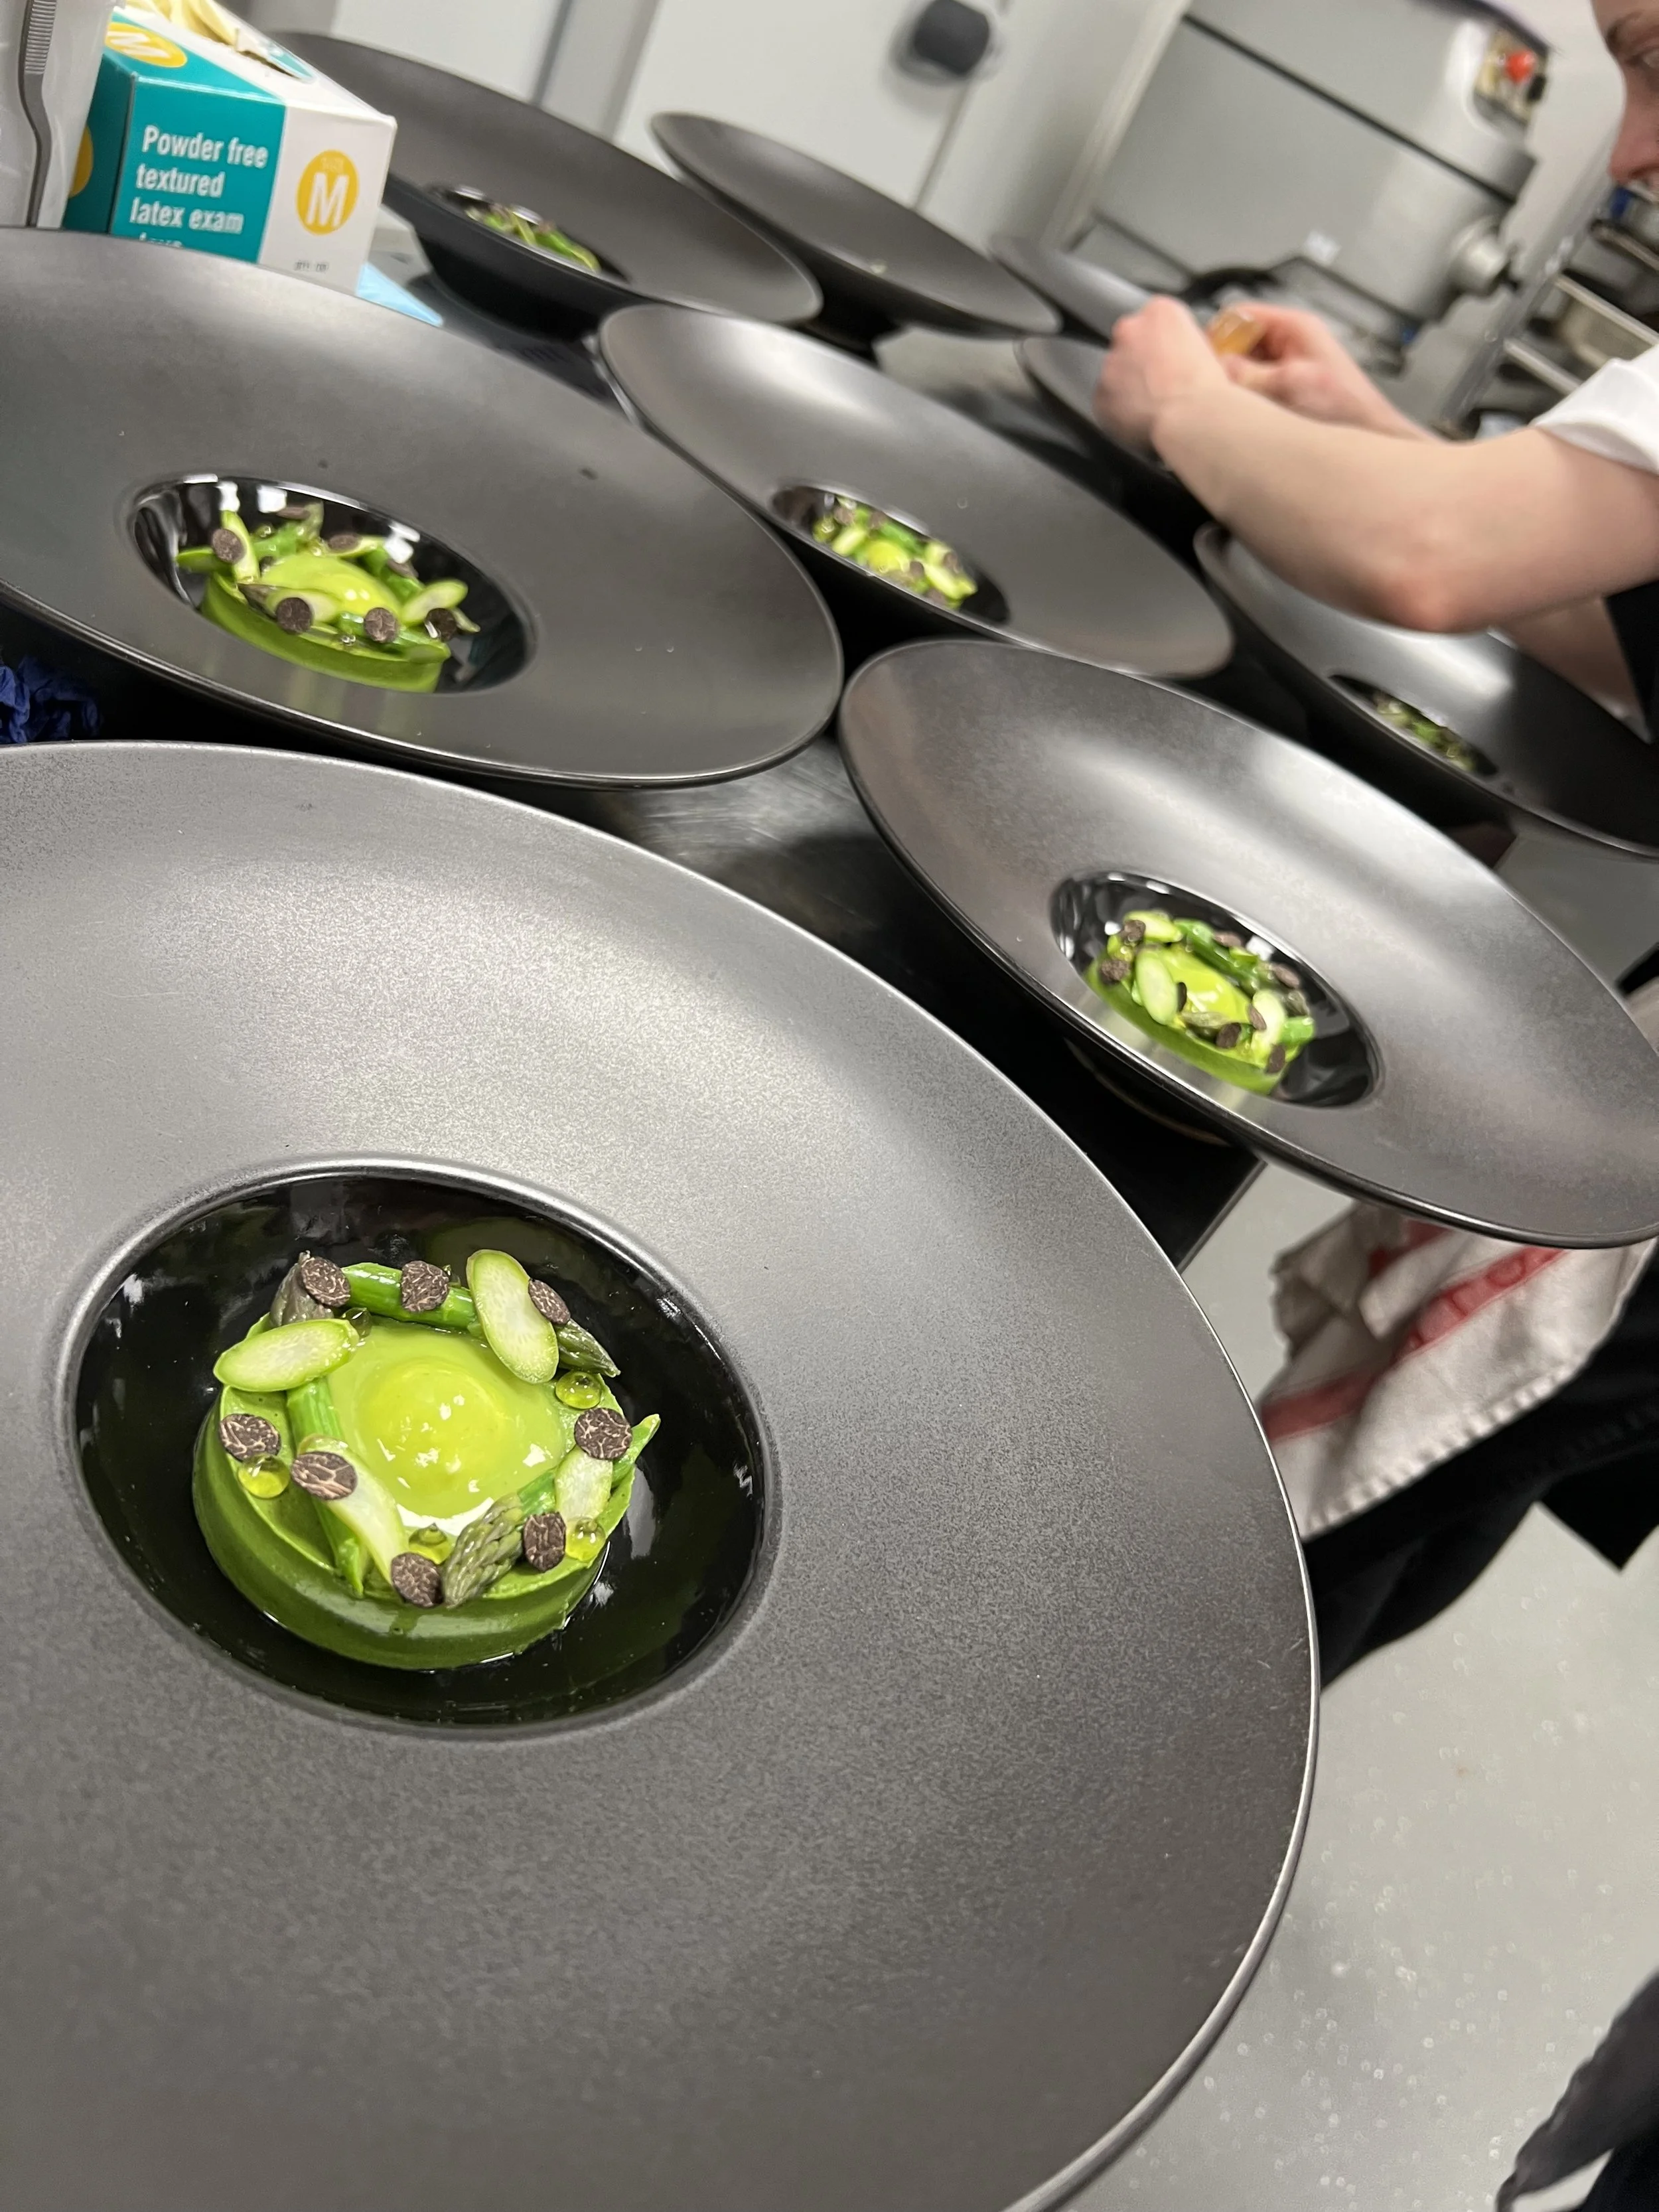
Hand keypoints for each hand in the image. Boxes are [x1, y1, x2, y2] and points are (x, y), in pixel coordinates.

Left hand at [1093, 296, 1227, 451]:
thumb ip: (1193, 344)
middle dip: (1141, 362)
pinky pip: (1107, 403)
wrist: (1192, 416)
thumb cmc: (1209, 385)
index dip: (1165, 345)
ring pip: (1116, 374)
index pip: (1155, 322)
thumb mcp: (1213, 349)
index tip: (1174, 361)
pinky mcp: (1100, 395)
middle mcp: (1130, 330)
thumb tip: (1195, 358)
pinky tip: (1138, 422)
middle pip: (1130, 343)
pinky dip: (1119, 412)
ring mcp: (1111, 363)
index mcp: (1160, 311)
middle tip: (1161, 385)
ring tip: (1152, 408)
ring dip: (1128, 387)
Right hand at [1215, 303, 1426, 437]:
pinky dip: (1246, 401)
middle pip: (1239, 342)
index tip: (1203, 364)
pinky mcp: (1289, 390)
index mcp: (1294, 327)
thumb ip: (1247, 373)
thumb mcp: (1288, 385)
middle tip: (1218, 392)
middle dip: (1224, 366)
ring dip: (1235, 387)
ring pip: (1244, 367)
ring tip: (1236, 409)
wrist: (1372, 439)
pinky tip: (1249, 419)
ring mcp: (1289, 366)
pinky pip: (1255, 388)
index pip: (1239, 316)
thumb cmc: (1344, 410)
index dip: (1217, 336)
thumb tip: (1210, 366)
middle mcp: (1290, 342)